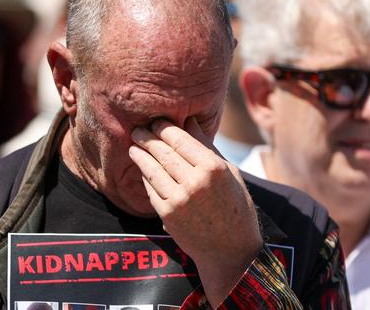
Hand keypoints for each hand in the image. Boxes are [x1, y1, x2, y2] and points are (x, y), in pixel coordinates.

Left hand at [128, 117, 261, 305]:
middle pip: (163, 152)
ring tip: (134, 146)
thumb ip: (206, 146)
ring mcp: (179, 199)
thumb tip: (189, 120)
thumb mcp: (229, 172)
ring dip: (140, 155)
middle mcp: (195, 181)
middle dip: (147, 138)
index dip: (163, 128)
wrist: (231, 250)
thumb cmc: (235, 206)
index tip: (156, 122)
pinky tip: (143, 169)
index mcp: (213, 167)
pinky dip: (145, 176)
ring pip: (152, 169)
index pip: (180, 139)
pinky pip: (151, 189)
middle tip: (138, 130)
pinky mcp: (167, 214)